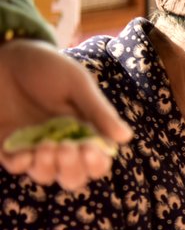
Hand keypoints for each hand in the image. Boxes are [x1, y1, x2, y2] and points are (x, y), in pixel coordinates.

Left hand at [0, 39, 131, 189]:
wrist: (6, 53)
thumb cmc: (47, 66)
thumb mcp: (77, 84)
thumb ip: (99, 112)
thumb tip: (126, 137)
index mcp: (85, 131)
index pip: (97, 160)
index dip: (96, 163)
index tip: (90, 151)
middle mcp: (62, 143)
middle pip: (74, 176)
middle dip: (72, 170)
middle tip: (66, 150)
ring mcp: (34, 145)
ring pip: (46, 175)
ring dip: (48, 169)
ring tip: (46, 148)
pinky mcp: (8, 143)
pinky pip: (16, 166)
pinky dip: (22, 165)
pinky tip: (24, 153)